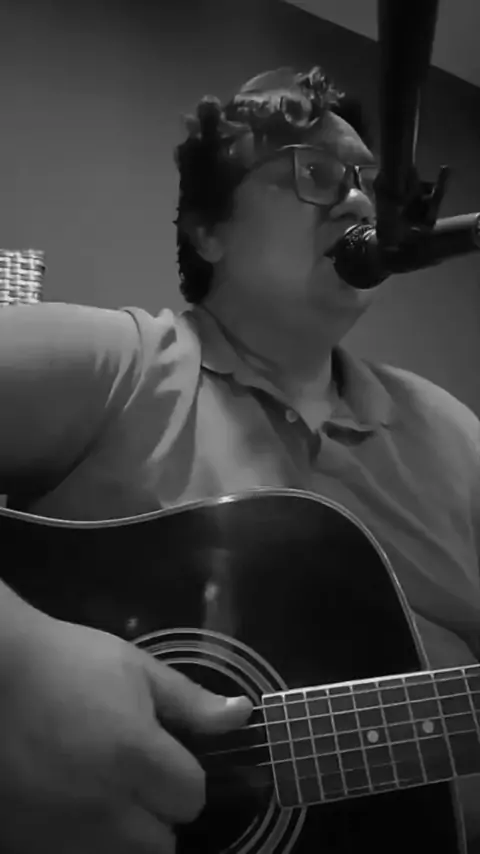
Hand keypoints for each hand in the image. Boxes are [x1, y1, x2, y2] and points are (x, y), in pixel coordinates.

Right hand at [0, 614, 251, 852]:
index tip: (166, 755)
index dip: (185, 775)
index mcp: (135, 757)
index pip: (192, 798)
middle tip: (135, 777)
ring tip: (101, 789)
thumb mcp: (135, 668)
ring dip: (123, 832)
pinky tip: (68, 802)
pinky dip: (80, 839)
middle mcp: (103, 808)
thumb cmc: (67, 662)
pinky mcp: (26, 844)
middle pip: (161, 845)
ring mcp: (60, 834)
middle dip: (159, 814)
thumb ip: (191, 702)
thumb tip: (243, 716)